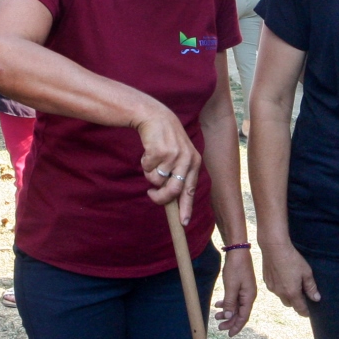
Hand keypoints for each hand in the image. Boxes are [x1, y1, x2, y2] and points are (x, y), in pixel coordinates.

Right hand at [136, 101, 200, 220]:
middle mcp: (186, 159)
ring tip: (153, 160)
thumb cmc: (166, 138)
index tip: (183, 222)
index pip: (191, 189)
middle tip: (151, 195)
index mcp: (194, 161)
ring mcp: (173, 155)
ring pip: (156, 181)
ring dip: (150, 174)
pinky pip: (147, 169)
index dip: (186, 207)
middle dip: (160, 197)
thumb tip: (172, 199)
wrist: (154, 116)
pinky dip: (144, 163)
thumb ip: (179, 174)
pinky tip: (149, 151)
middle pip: (173, 191)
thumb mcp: (179, 153)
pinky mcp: (159, 151)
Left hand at [216, 247, 256, 334]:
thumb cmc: (235, 268)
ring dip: (227, 312)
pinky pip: (234, 298)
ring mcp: (244, 290)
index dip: (236, 326)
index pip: (244, 316)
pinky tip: (218, 304)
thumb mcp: (231, 286)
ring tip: (216, 316)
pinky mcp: (240, 286)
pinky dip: (226, 303)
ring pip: (236, 306)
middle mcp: (248, 295)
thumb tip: (229, 316)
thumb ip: (230, 302)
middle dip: (230, 321)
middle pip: (240, 313)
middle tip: (219, 326)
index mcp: (249, 296)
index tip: (229, 334)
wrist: (238, 251)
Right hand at [260, 237, 320, 316]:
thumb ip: (311, 287)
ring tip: (292, 284)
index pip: (299, 308)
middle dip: (296, 302)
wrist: (274, 248)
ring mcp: (272, 288)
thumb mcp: (306, 272)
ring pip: (281, 297)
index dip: (305, 312)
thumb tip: (316, 298)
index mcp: (292, 293)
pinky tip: (283, 277)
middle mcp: (280, 293)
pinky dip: (280, 287)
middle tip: (302, 295)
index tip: (308, 313)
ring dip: (287, 295)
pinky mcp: (266, 281)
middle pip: (290, 304)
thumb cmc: (292, 259)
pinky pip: (275, 289)